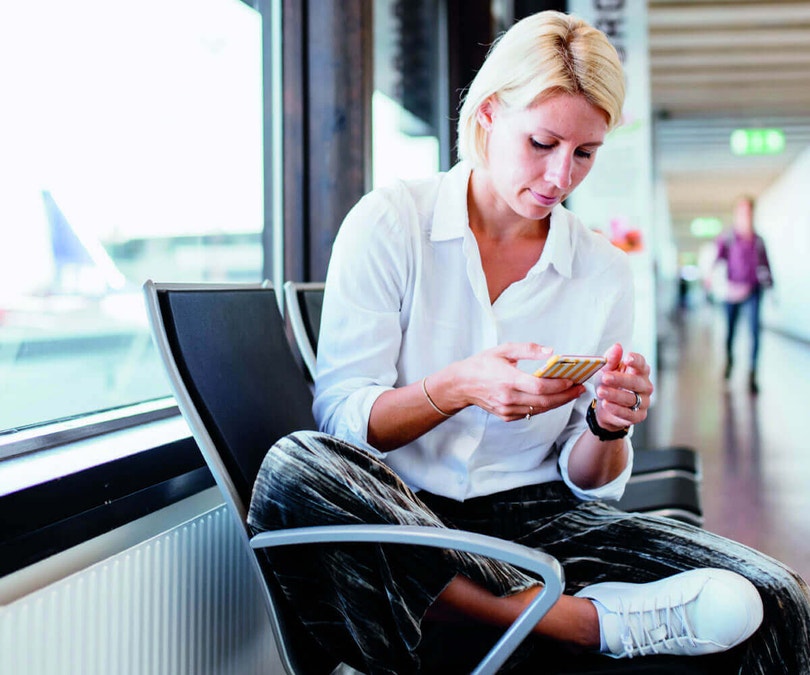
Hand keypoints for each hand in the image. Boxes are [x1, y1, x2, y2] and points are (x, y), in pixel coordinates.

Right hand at [451, 343, 584, 421]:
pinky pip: (531, 413)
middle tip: (580, 389)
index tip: (572, 380)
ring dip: (558, 402)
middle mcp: (508, 398)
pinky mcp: (507, 416)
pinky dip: (544, 406)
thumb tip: (550, 352)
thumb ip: (528, 349)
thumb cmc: (482, 364)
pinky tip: (554, 398)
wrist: (461, 384)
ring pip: (539, 409)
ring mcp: (507, 409)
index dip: (558, 385)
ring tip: (572, 393)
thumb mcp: (503, 349)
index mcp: (507, 380)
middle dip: (565, 396)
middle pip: (544, 401)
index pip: (539, 386)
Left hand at [593, 343, 653, 430]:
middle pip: (636, 382)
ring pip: (631, 398)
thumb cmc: (609, 384)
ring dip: (615, 395)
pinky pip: (629, 414)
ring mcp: (643, 402)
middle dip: (620, 379)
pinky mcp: (638, 416)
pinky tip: (606, 404)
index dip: (636, 361)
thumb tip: (617, 346)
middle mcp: (645, 386)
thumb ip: (611, 359)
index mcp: (639, 371)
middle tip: (606, 377)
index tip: (627, 358)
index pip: (642, 364)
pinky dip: (617, 409)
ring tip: (601, 391)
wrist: (605, 407)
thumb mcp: (606, 370)